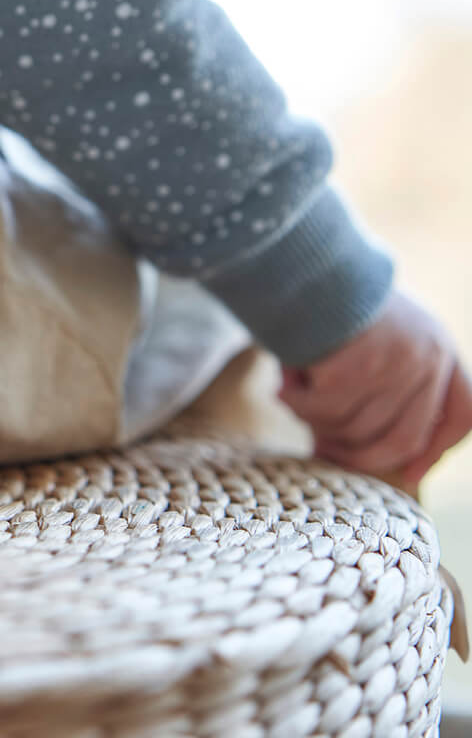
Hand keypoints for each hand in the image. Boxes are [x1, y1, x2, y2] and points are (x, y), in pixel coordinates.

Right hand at [279, 290, 471, 486]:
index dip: (435, 451)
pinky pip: (322, 412)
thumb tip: (355, 448)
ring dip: (316, 421)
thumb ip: (386, 383)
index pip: (459, 415)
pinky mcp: (358, 371)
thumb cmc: (333, 301)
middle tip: (321, 450)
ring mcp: (396, 368)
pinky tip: (282, 384)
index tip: (409, 475)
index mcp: (440, 350)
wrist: (308, 262)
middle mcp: (428, 361)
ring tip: (292, 394)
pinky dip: (296, 403)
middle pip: (402, 439)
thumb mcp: (379, 336)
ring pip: (354, 429)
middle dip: (358, 458)